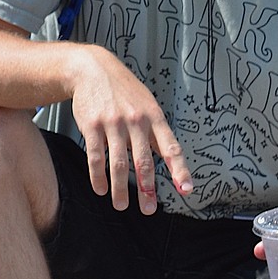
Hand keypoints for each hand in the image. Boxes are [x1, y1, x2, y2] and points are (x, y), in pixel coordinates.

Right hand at [69, 46, 192, 213]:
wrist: (92, 69)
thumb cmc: (123, 90)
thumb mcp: (147, 104)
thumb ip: (156, 131)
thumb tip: (170, 163)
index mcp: (154, 116)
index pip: (170, 147)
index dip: (179, 170)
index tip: (185, 189)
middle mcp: (135, 120)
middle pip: (143, 161)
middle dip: (146, 189)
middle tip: (148, 209)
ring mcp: (113, 123)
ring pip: (118, 164)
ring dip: (120, 189)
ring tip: (121, 205)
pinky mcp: (92, 126)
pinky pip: (96, 157)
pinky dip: (98, 177)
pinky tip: (101, 188)